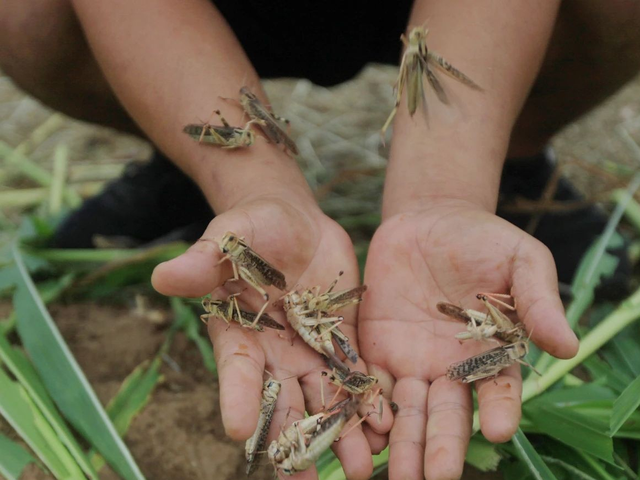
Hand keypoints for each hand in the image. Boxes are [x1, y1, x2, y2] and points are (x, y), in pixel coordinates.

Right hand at [152, 195, 392, 479]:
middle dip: (294, 442)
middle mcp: (274, 354)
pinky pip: (354, 376)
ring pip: (324, 400)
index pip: (238, 373)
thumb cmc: (252, 228)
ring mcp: (310, 352)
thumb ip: (203, 260)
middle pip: (283, 403)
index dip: (238, 399)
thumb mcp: (228, 238)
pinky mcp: (341, 342)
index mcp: (240, 335)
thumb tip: (162, 276)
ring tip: (359, 470)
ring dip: (340, 435)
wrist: (293, 225)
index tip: (239, 432)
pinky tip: (385, 429)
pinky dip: (367, 402)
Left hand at [359, 199, 578, 479]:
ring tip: (399, 473)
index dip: (500, 408)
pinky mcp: (376, 348)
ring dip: (402, 442)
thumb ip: (538, 300)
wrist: (429, 221)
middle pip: (446, 413)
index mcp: (491, 351)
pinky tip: (364, 434)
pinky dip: (365, 408)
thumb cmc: (483, 240)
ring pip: (406, 410)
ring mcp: (411, 361)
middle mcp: (450, 367)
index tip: (498, 430)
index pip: (498, 388)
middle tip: (437, 477)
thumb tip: (568, 346)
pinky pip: (369, 382)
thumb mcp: (520, 260)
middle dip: (442, 445)